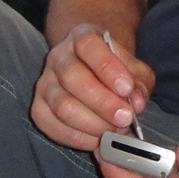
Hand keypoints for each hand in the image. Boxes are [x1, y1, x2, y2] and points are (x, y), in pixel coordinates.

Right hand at [32, 25, 155, 149]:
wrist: (93, 74)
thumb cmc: (116, 72)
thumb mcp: (135, 70)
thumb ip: (139, 84)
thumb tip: (136, 103)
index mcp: (82, 37)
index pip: (88, 45)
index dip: (107, 68)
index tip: (127, 89)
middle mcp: (58, 57)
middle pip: (72, 77)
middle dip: (102, 103)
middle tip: (125, 118)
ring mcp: (45, 83)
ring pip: (62, 105)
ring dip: (92, 124)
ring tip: (114, 130)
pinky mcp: (39, 108)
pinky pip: (52, 127)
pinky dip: (78, 138)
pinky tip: (98, 139)